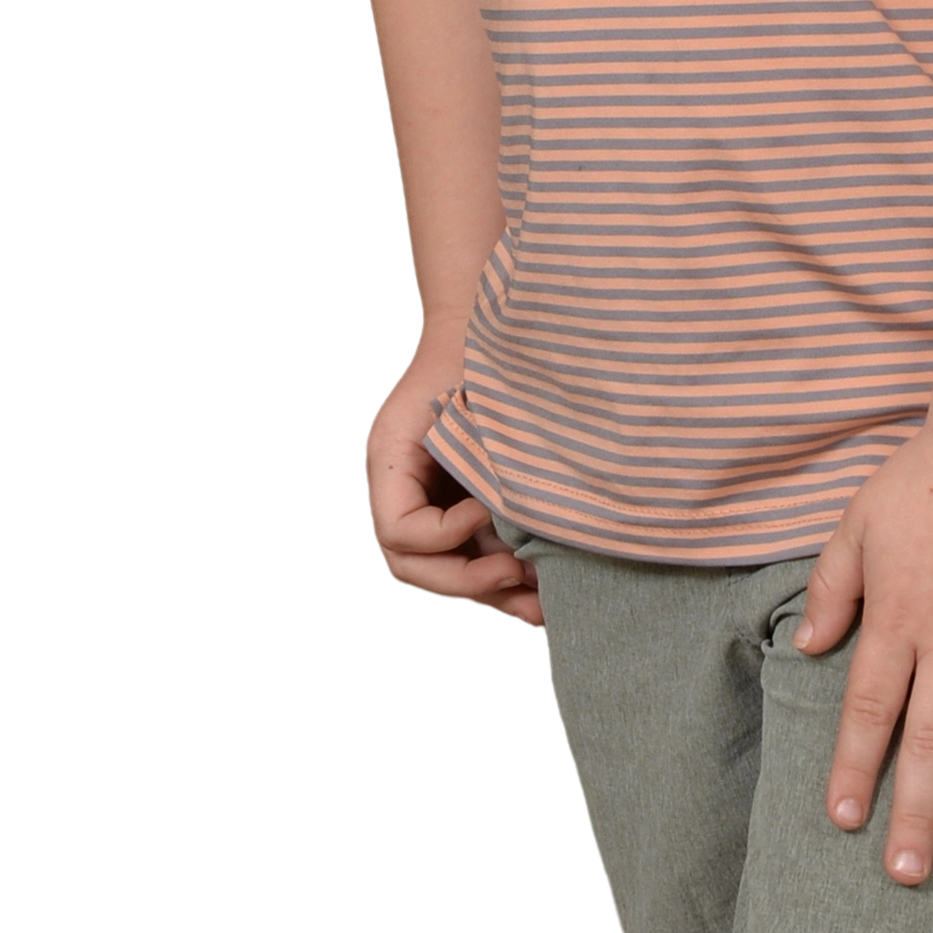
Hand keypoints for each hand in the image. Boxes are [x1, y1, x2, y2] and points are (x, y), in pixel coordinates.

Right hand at [362, 338, 541, 629]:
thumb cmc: (476, 346)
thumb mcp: (474, 392)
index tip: (485, 508)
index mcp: (390, 458)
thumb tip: (518, 509)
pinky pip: (471, 554)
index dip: (442, 534)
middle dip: (464, 582)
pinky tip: (542, 594)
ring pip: (443, 570)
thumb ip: (483, 447)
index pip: (398, 529)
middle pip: (412, 564)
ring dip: (489, 594)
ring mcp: (429, 500)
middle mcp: (401, 488)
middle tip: (516, 577)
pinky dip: (502, 577)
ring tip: (541, 610)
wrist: (485, 321)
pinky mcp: (461, 506)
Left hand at [794, 415, 932, 884]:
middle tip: (908, 873)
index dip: (854, 766)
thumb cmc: (927, 475)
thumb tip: (807, 647)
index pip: (869, 708)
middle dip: (919, 811)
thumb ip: (833, 587)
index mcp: (898, 615)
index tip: (845, 819)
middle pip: (932, 739)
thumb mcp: (859, 521)